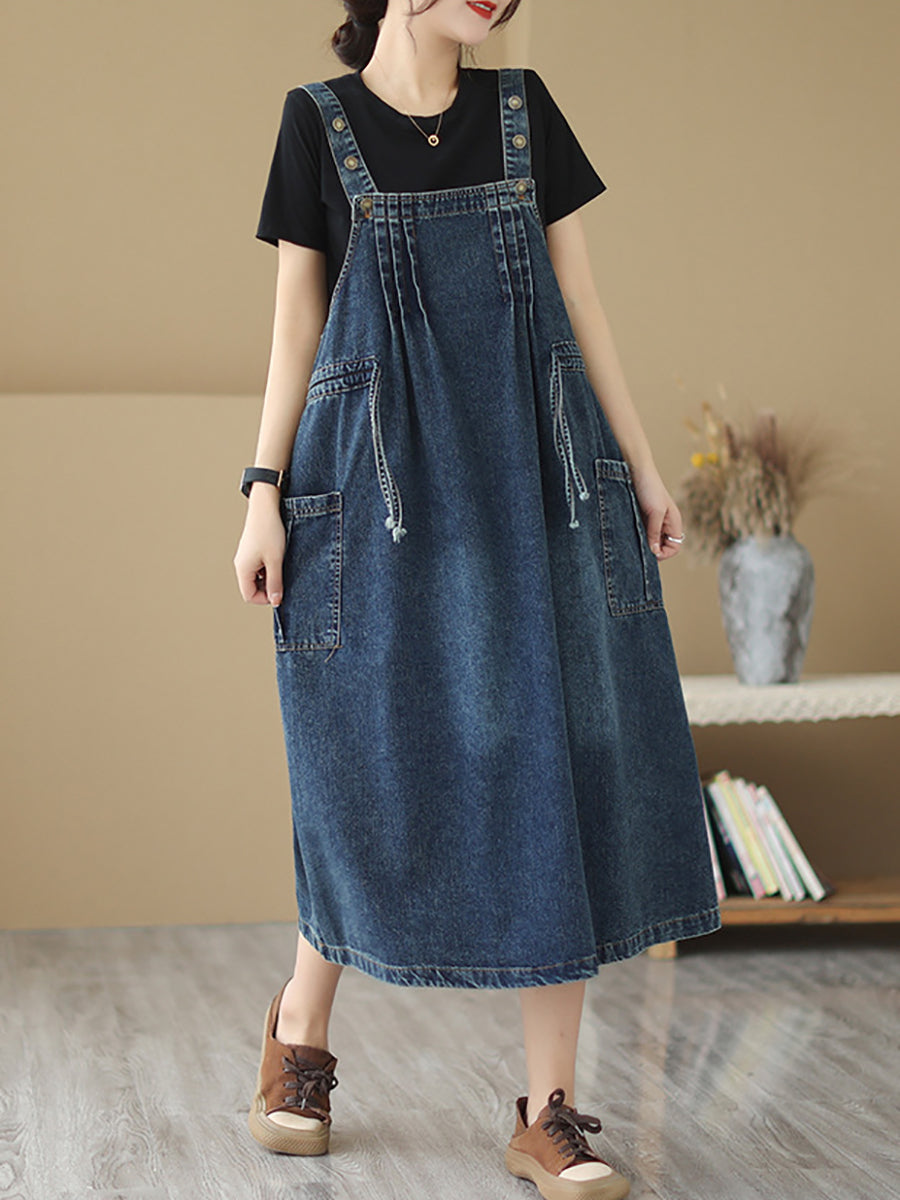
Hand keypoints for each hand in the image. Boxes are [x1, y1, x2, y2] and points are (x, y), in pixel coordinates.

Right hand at [233, 492, 286, 606]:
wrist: (266, 506)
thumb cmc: (269, 531)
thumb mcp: (275, 560)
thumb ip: (275, 583)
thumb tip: (275, 601)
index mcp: (243, 569)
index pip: (249, 596)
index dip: (265, 598)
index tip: (280, 592)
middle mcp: (241, 564)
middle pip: (251, 587)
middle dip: (267, 588)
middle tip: (283, 580)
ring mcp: (245, 557)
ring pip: (256, 577)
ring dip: (269, 577)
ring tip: (281, 566)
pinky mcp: (251, 550)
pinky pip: (258, 567)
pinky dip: (268, 568)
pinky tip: (278, 558)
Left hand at [627, 461, 685, 560]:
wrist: (635, 470)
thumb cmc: (649, 487)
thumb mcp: (655, 512)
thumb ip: (655, 533)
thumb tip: (655, 552)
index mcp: (674, 522)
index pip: (675, 547)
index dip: (664, 553)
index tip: (650, 553)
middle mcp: (665, 524)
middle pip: (663, 547)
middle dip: (653, 550)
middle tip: (639, 549)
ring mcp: (653, 522)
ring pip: (651, 541)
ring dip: (644, 544)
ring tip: (634, 540)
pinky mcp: (642, 518)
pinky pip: (642, 533)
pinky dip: (637, 537)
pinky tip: (630, 535)